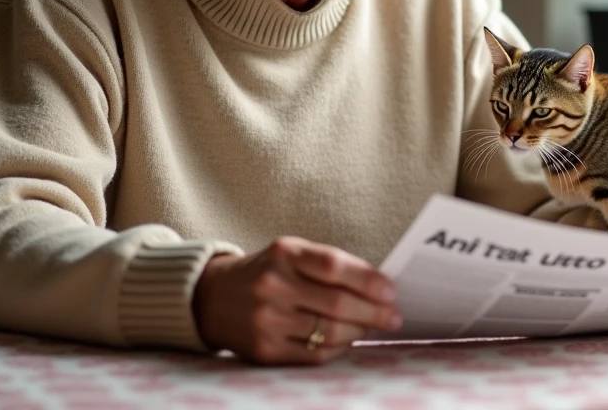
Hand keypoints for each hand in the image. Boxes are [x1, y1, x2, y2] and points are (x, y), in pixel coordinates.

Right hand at [192, 236, 401, 364]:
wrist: (213, 297)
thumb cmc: (267, 271)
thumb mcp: (292, 253)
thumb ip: (330, 264)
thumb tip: (379, 285)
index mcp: (284, 253)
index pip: (334, 266)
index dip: (368, 280)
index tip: (391, 291)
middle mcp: (272, 285)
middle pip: (336, 304)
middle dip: (374, 312)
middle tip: (394, 316)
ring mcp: (266, 320)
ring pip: (329, 333)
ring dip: (359, 331)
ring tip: (372, 326)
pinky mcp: (264, 350)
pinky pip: (315, 355)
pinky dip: (338, 348)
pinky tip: (347, 340)